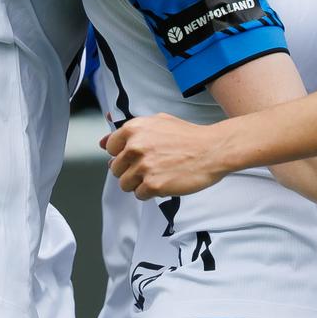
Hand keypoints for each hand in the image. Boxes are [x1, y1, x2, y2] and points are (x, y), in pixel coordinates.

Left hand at [105, 113, 225, 197]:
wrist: (213, 150)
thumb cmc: (189, 137)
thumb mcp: (158, 123)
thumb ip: (130, 132)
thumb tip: (103, 143)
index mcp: (134, 129)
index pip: (111, 148)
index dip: (124, 154)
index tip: (137, 156)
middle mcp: (135, 147)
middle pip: (116, 169)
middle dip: (131, 170)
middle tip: (152, 167)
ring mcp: (143, 167)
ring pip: (125, 184)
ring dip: (139, 183)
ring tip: (158, 175)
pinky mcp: (153, 184)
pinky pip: (139, 194)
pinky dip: (151, 192)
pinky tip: (165, 181)